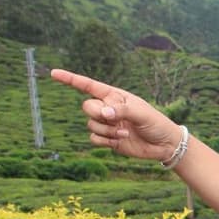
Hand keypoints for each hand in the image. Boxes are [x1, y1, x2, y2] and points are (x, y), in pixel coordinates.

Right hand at [50, 69, 181, 161]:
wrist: (164, 145)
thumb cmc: (156, 123)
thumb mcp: (141, 113)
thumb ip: (121, 110)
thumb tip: (104, 113)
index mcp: (115, 96)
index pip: (89, 86)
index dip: (70, 79)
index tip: (54, 73)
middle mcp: (108, 109)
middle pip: (87, 107)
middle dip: (97, 114)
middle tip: (114, 119)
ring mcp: (107, 124)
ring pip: (90, 125)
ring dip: (106, 130)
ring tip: (125, 132)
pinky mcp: (108, 139)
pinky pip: (94, 139)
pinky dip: (105, 141)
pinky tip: (119, 141)